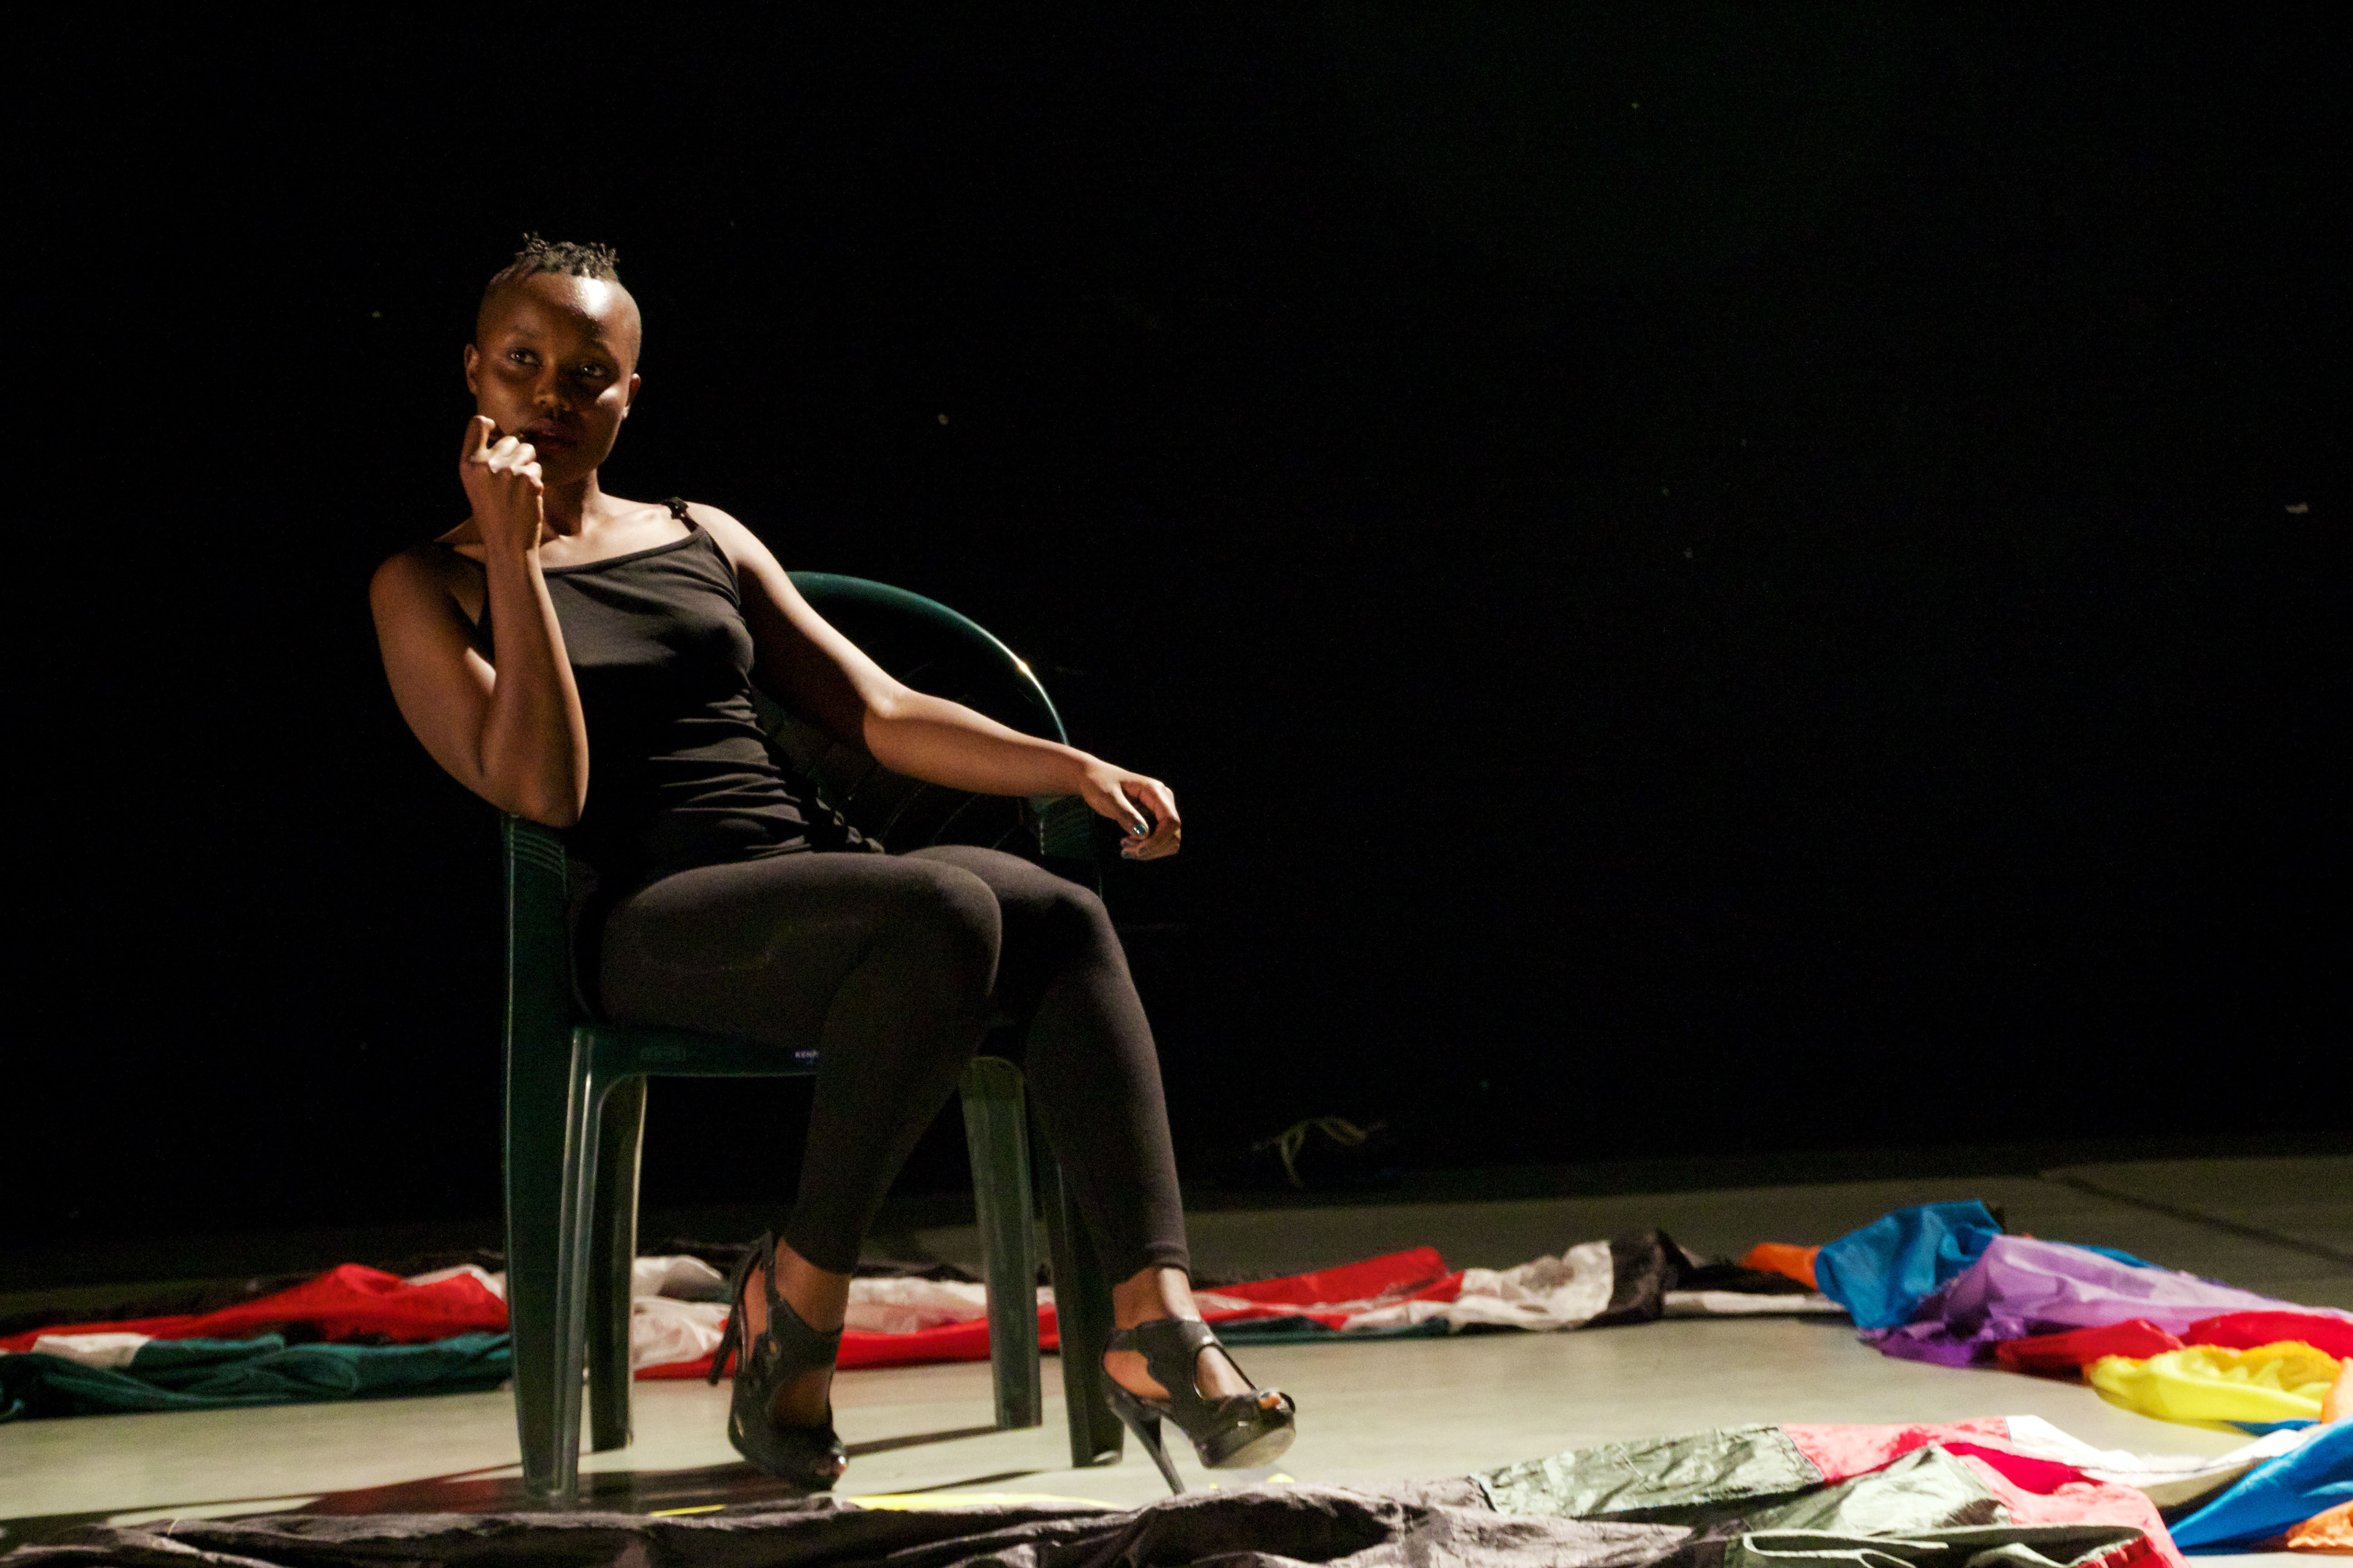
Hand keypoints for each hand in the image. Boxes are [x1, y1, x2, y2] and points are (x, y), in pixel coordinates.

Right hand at [457, 415, 545, 556]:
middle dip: (516, 454)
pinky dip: (536, 481)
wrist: (507, 544)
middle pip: (510, 438)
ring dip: (528, 465)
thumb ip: (484, 457)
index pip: (478, 422)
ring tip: (518, 488)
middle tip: (511, 479)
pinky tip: (527, 497)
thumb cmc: (492, 514)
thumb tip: (502, 431)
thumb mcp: (475, 483)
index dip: (492, 426)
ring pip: (528, 450)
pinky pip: (538, 468)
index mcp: (467, 463)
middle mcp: (485, 464)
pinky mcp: (529, 479)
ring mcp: (508, 471)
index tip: (498, 437)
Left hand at [1079, 761, 1180, 859]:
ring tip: (1126, 847)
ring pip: (1168, 839)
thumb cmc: (1099, 783)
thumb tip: (1144, 835)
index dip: (1158, 840)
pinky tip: (1129, 842)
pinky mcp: (1155, 817)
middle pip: (1172, 833)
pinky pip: (1160, 838)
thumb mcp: (1107, 798)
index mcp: (1155, 791)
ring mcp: (1161, 808)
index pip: (1171, 821)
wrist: (1093, 776)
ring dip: (1149, 850)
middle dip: (1152, 848)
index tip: (1138, 851)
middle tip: (1126, 850)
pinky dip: (1147, 847)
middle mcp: (1163, 799)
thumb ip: (1126, 815)